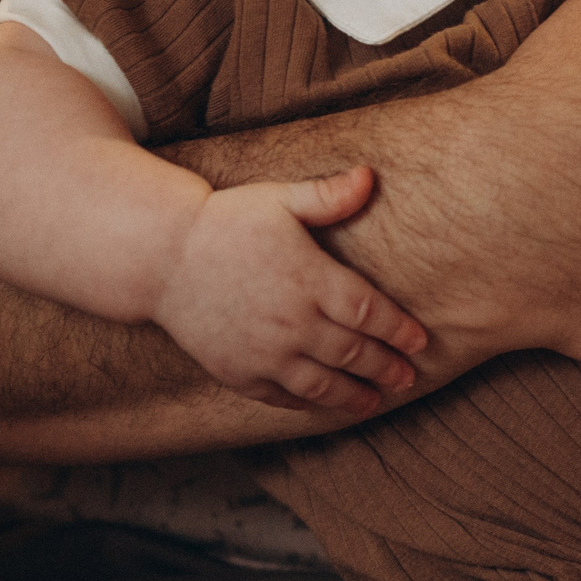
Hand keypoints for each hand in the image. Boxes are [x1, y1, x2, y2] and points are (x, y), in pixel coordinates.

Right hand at [155, 166, 427, 415]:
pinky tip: (325, 403)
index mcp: (308, 278)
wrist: (161, 257)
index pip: (369, 312)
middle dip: (386, 367)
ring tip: (377, 400)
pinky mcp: (238, 371)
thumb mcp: (277, 199)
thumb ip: (326, 196)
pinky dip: (309, 402)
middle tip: (408, 377)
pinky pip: (283, 395)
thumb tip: (369, 177)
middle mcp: (291, 321)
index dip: (399, 330)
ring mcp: (264, 352)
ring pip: (322, 383)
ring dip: (355, 394)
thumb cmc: (225, 222)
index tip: (420, 341)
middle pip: (353, 352)